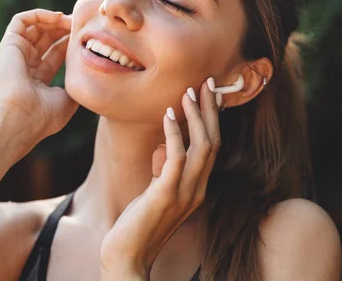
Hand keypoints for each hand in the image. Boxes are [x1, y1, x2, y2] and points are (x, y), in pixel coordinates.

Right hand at [0, 9, 78, 160]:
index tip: (87, 36)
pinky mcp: (9, 45)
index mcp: (39, 78)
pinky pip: (20, 21)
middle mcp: (26, 64)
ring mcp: (16, 54)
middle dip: (64, 28)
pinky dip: (38, 14)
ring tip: (70, 20)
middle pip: (46, 37)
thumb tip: (87, 76)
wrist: (21, 119)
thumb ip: (75, 85)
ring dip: (53, 20)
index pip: (56, 52)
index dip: (71, 41)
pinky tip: (56, 17)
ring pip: (34, 27)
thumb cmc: (44, 116)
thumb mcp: (68, 101)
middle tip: (80, 24)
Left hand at [100, 79, 219, 278]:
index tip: (210, 94)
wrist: (128, 257)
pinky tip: (168, 115)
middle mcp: (197, 189)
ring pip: (202, 147)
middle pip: (213, 142)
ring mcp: (185, 193)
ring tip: (189, 92)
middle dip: (211, 110)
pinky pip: (177, 158)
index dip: (213, 119)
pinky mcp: (166, 196)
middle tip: (207, 82)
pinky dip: (174, 133)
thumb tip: (165, 147)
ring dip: (196, 116)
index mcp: (197, 188)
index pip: (212, 147)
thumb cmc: (138, 224)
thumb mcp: (157, 192)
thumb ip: (166, 172)